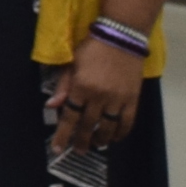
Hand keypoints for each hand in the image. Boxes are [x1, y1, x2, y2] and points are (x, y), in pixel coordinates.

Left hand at [49, 39, 143, 155]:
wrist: (122, 36)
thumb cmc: (93, 48)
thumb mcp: (72, 63)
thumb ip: (63, 86)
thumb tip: (52, 106)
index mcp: (81, 87)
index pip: (69, 117)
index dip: (62, 135)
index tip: (57, 148)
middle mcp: (99, 96)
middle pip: (88, 125)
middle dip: (82, 141)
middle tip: (78, 150)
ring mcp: (118, 98)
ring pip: (109, 127)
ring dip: (101, 139)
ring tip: (96, 144)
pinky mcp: (133, 98)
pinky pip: (127, 121)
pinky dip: (122, 132)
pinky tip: (116, 137)